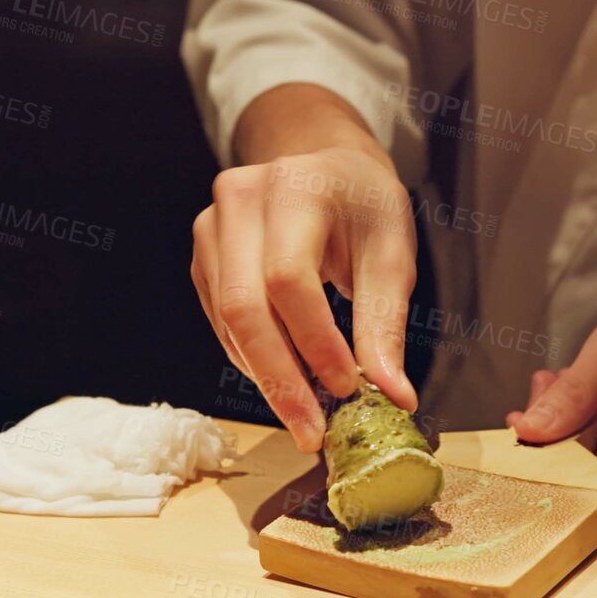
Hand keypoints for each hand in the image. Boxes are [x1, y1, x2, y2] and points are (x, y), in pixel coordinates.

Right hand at [191, 143, 418, 450]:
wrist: (323, 165)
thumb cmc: (364, 206)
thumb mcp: (392, 252)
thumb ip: (385, 323)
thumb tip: (394, 397)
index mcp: (295, 187)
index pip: (289, 278)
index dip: (315, 341)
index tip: (347, 388)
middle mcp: (240, 201)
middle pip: (245, 307)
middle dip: (280, 379)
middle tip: (312, 432)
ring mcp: (211, 227)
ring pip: (228, 322)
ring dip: (267, 377)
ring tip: (307, 414)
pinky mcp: (202, 257)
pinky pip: (221, 322)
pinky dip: (254, 359)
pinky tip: (286, 380)